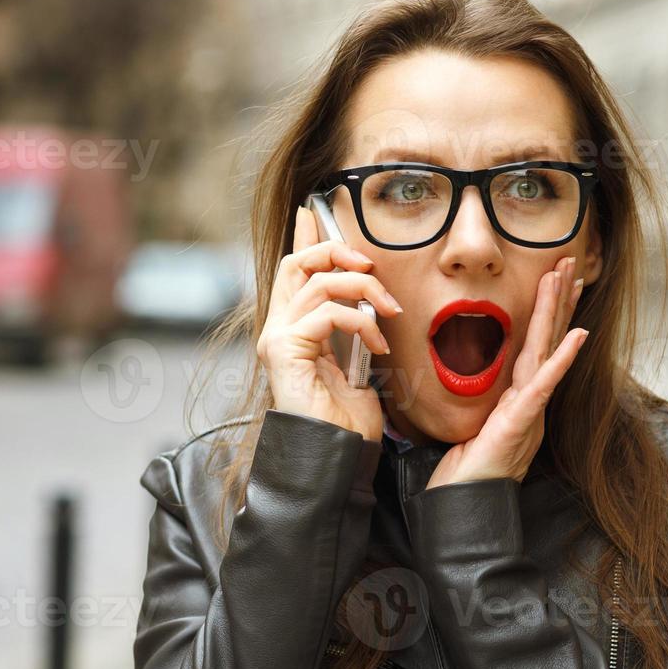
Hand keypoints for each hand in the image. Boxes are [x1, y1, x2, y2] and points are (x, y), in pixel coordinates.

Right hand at [256, 206, 403, 441]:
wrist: (340, 457)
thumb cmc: (350, 419)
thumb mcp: (359, 361)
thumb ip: (354, 327)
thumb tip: (370, 297)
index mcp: (294, 327)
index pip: (294, 268)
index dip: (305, 237)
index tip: (316, 211)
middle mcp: (278, 328)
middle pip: (298, 262)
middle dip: (337, 251)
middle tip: (371, 265)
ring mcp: (278, 338)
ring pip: (319, 281)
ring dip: (364, 289)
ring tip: (389, 312)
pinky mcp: (284, 351)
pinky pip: (326, 313)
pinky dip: (360, 322)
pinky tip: (378, 345)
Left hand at [426, 254, 587, 488]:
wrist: (467, 506)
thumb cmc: (469, 473)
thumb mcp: (476, 428)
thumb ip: (489, 406)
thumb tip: (491, 390)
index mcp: (519, 397)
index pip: (537, 345)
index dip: (549, 312)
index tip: (559, 279)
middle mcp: (530, 398)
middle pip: (548, 339)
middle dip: (559, 298)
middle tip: (570, 261)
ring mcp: (530, 408)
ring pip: (546, 350)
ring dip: (558, 311)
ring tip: (568, 277)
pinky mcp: (521, 421)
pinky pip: (544, 384)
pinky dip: (561, 359)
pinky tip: (578, 336)